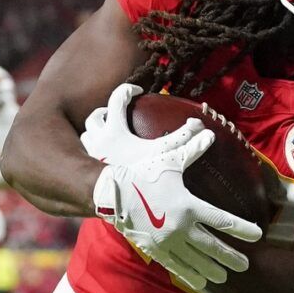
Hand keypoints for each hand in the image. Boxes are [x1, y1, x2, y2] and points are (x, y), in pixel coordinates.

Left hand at [81, 82, 202, 167]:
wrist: (114, 203)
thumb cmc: (138, 177)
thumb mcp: (165, 158)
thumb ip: (186, 143)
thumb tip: (208, 133)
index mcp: (115, 131)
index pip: (117, 98)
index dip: (128, 90)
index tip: (136, 91)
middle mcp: (99, 140)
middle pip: (96, 116)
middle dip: (106, 111)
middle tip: (117, 114)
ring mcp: (90, 155)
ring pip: (87, 134)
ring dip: (96, 130)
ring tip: (109, 132)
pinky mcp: (86, 170)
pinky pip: (85, 152)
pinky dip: (93, 149)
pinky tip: (105, 155)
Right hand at [90, 119, 260, 289]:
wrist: (110, 194)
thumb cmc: (141, 173)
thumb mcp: (168, 159)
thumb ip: (191, 148)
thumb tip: (208, 133)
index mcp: (188, 205)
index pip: (222, 220)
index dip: (242, 229)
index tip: (257, 235)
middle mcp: (180, 227)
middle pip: (212, 247)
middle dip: (231, 258)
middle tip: (246, 266)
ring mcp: (167, 242)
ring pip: (195, 261)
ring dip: (212, 270)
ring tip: (225, 276)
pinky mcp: (154, 250)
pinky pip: (176, 266)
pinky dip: (190, 275)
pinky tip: (200, 282)